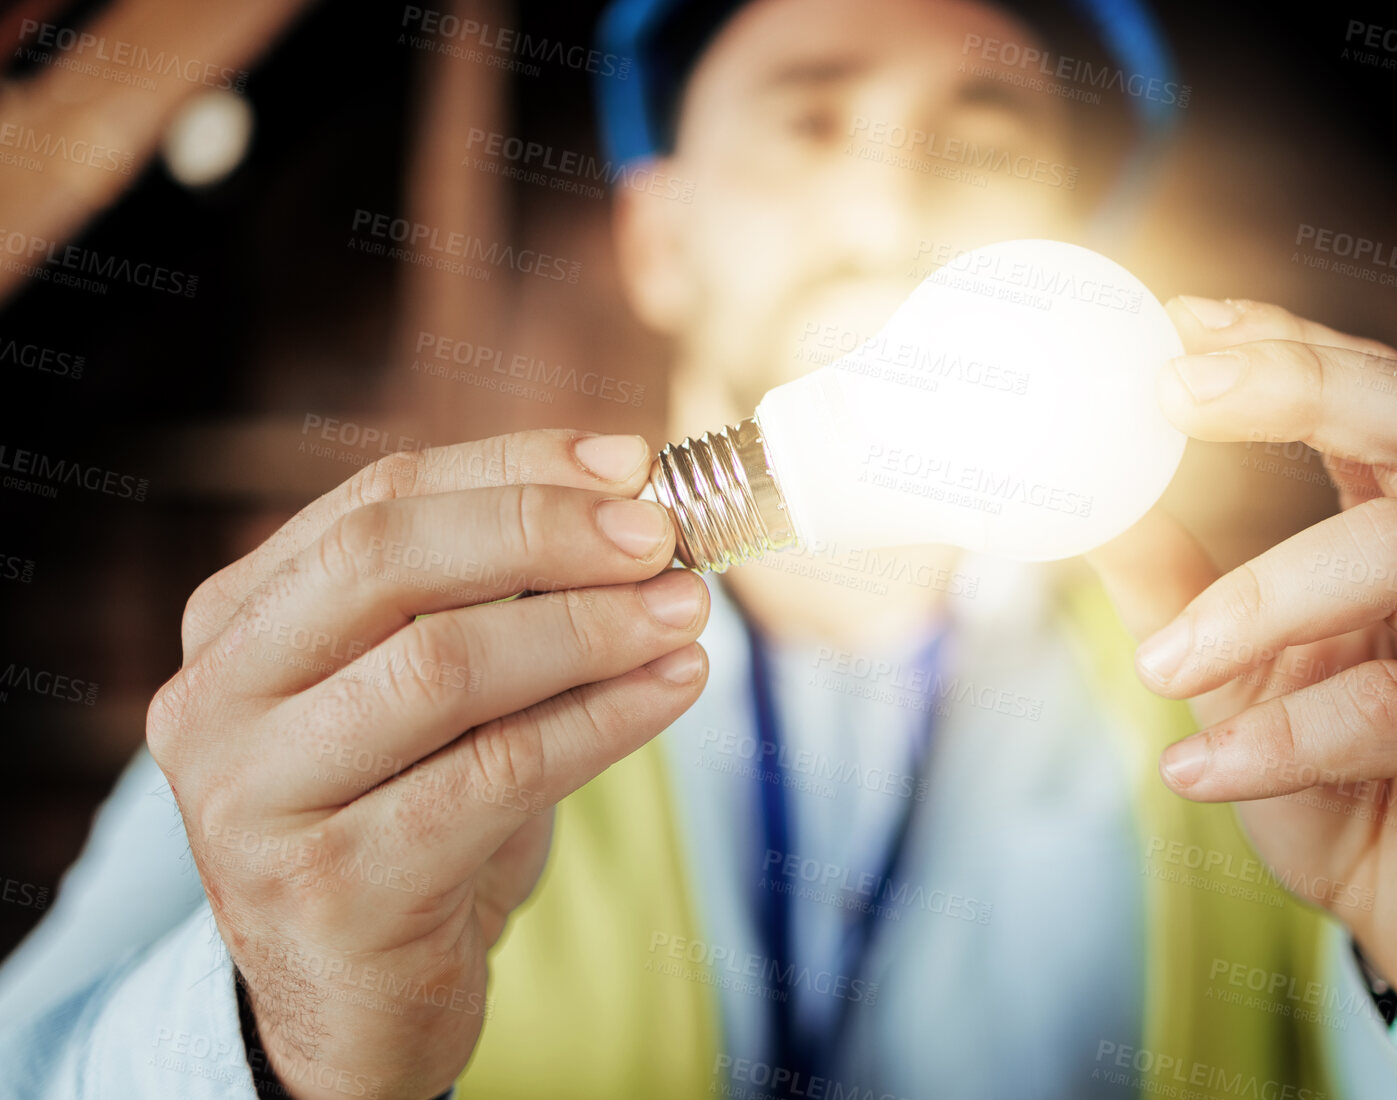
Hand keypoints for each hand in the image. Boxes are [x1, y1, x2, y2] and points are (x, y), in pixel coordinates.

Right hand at [147, 430, 709, 1098]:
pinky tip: (672, 691)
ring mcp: (258, 800)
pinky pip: (493, 774)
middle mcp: (217, 702)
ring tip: (687, 612)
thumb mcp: (431, 694)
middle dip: (544, 533)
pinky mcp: (330, 888)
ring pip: (442, 666)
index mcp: (235, 625)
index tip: (632, 466)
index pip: (376, 501)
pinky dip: (601, 721)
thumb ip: (493, 595)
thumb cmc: (412, 817)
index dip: (514, 469)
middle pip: (388, 562)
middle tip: (660, 537)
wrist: (357, 1002)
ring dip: (588, 627)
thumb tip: (631, 492)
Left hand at [1088, 299, 1396, 1051]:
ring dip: (1256, 599)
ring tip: (1160, 666)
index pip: (1374, 395)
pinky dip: (1281, 735)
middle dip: (1292, 384)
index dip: (1280, 345)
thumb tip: (1088, 502)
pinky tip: (1196, 769)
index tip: (1171, 325)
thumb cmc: (1352, 799)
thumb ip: (1179, 593)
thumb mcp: (1240, 687)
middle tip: (1167, 395)